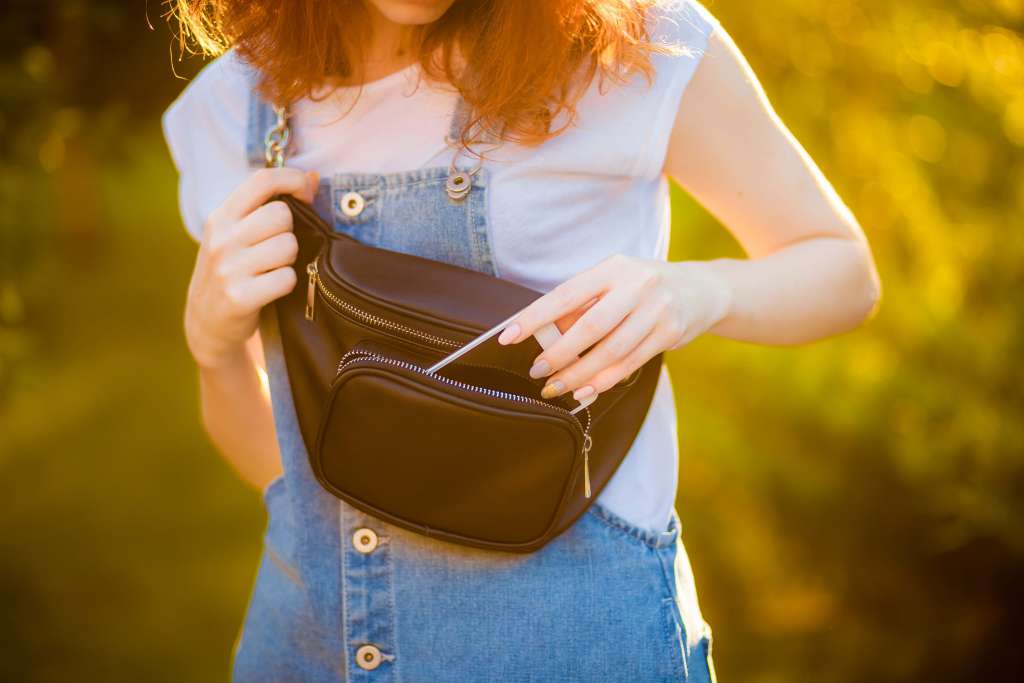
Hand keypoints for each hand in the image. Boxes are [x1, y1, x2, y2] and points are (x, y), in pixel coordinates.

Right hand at [184, 167, 317, 368]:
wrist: (206, 322)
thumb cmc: (231, 270)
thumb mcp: (237, 234)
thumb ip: (269, 205)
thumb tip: (313, 177)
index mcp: (221, 217)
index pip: (262, 180)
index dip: (292, 179)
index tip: (306, 193)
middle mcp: (221, 239)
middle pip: (281, 215)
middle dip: (290, 232)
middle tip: (277, 249)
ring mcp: (228, 268)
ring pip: (288, 246)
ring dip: (290, 260)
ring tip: (272, 269)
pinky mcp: (239, 297)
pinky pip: (287, 278)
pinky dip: (287, 284)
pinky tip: (271, 288)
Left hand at [496, 254, 732, 400]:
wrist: (701, 290)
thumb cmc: (643, 288)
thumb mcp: (614, 283)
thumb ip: (583, 306)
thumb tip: (546, 337)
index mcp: (613, 267)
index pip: (566, 294)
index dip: (535, 316)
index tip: (509, 336)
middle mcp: (637, 285)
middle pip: (590, 326)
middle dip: (559, 353)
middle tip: (537, 371)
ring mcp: (656, 310)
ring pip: (611, 350)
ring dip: (579, 373)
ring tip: (557, 387)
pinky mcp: (670, 333)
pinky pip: (631, 363)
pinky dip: (605, 380)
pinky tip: (586, 390)